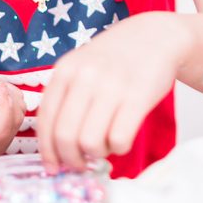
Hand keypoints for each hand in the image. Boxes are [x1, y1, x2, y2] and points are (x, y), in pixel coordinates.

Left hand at [35, 12, 190, 172]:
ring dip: (97, 154)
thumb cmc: (117, 58)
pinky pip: (119, 139)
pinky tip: (123, 138)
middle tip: (81, 164)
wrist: (157, 36)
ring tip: (106, 145)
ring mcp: (112, 85)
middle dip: (71, 160)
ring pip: (90, 142)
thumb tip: (56, 147)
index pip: (45, 120)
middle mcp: (85, 76)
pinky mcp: (138, 96)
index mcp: (66, 69)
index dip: (47, 150)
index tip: (53, 166)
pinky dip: (119, 148)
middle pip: (65, 137)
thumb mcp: (83, 66)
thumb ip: (67, 97)